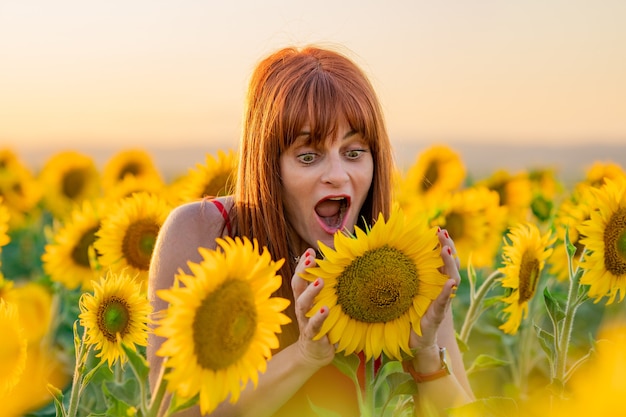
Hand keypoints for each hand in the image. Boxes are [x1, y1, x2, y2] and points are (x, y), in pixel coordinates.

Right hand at [291, 248, 334, 367]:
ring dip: (311, 292)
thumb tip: (336, 269)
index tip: (309, 251)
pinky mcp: (313, 337)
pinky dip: (319, 318)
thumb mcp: (321, 305)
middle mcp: (302, 309)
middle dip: (302, 272)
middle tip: (310, 259)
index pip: (299, 279)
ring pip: (303, 306)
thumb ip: (324, 291)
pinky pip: (314, 327)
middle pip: (297, 288)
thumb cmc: (320, 325)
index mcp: (304, 300)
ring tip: (320, 281)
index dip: (302, 265)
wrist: (313, 354)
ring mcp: (305, 322)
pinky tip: (325, 309)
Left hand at [409, 227, 460, 349]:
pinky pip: (444, 301)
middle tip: (442, 232)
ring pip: (452, 279)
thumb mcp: (405, 292)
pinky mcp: (437, 314)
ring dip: (449, 263)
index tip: (437, 229)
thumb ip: (403, 276)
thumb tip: (388, 254)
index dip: (442, 244)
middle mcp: (441, 289)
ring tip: (445, 250)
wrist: (415, 342)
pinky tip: (449, 282)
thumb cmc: (409, 315)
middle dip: (448, 247)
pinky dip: (447, 291)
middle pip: (450, 264)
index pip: (441, 259)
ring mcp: (442, 301)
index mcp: (433, 282)